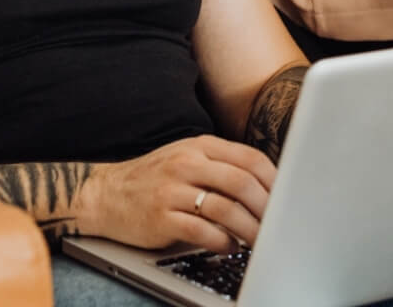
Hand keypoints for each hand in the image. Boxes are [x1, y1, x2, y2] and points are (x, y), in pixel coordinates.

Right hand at [73, 135, 276, 251]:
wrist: (105, 194)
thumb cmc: (154, 178)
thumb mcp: (186, 158)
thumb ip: (221, 165)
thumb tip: (266, 185)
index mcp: (199, 146)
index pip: (249, 158)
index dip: (274, 181)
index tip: (287, 198)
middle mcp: (187, 163)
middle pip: (242, 183)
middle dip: (267, 208)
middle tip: (278, 225)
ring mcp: (173, 190)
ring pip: (225, 209)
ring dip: (249, 229)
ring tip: (259, 240)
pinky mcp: (161, 218)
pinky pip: (202, 231)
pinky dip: (222, 241)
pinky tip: (228, 246)